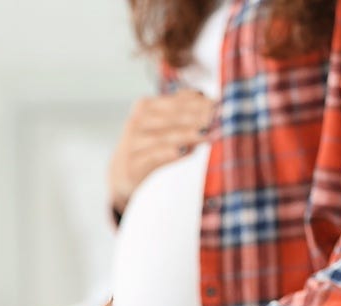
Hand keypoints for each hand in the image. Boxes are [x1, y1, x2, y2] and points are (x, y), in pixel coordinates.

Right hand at [109, 89, 215, 213]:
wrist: (120, 174)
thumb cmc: (147, 147)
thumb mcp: (161, 126)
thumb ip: (180, 113)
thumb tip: (204, 98)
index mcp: (145, 106)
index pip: (176, 101)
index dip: (199, 102)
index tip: (220, 103)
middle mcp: (138, 121)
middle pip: (173, 117)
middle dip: (197, 116)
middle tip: (219, 117)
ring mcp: (134, 142)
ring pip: (166, 136)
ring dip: (189, 135)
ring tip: (209, 134)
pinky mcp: (134, 164)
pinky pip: (154, 156)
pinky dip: (170, 153)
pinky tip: (184, 150)